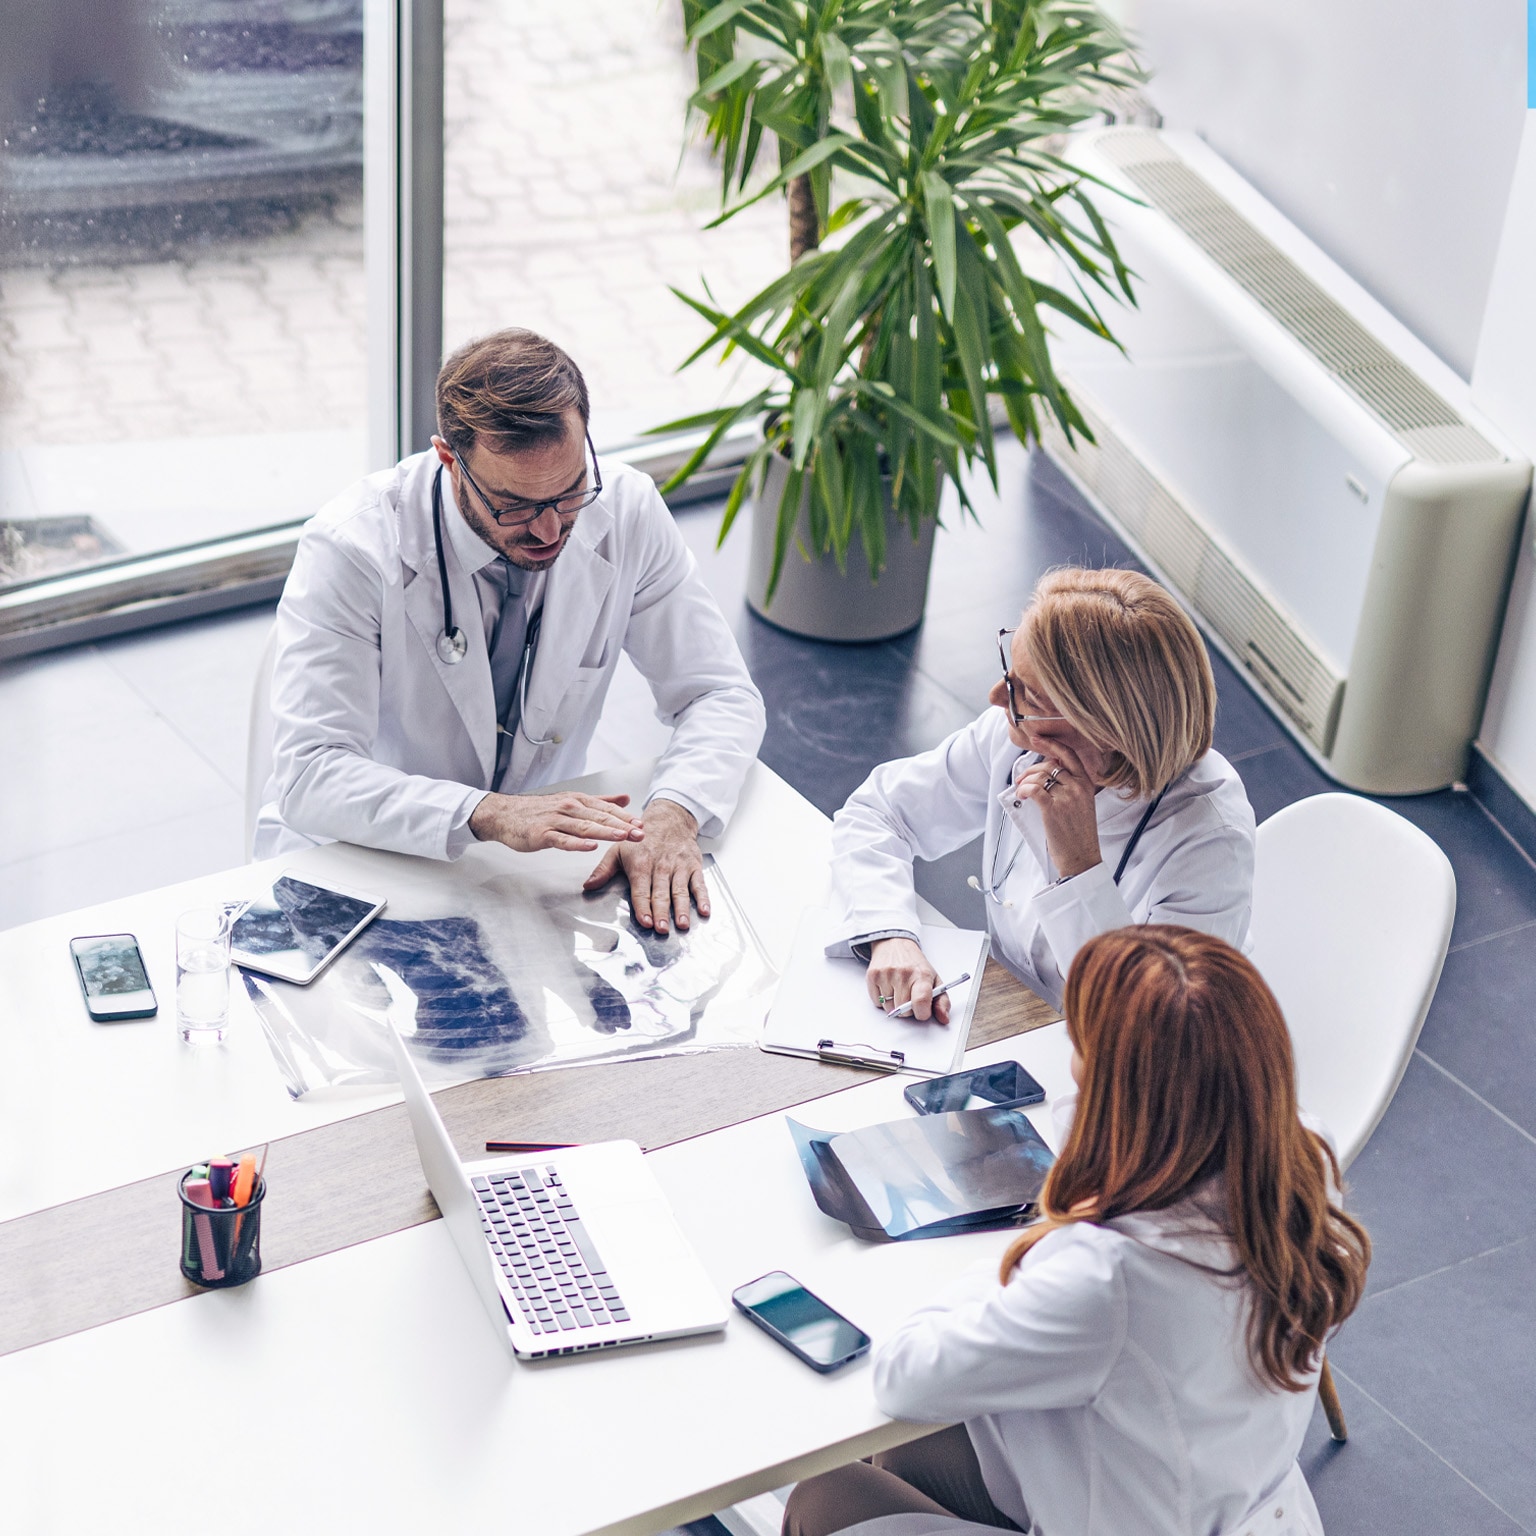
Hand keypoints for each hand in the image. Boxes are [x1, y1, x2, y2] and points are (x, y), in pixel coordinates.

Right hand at [470, 790, 642, 852]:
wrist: (504, 814)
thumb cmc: (538, 811)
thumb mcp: (572, 801)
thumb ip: (600, 801)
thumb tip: (625, 799)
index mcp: (577, 801)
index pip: (606, 809)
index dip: (625, 817)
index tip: (642, 825)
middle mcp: (568, 808)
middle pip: (599, 817)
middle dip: (622, 825)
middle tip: (640, 833)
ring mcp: (555, 821)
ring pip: (584, 827)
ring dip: (605, 831)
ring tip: (622, 837)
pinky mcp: (542, 834)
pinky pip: (562, 839)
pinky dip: (577, 843)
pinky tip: (590, 846)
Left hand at [583, 797, 708, 934]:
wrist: (669, 819)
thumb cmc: (643, 839)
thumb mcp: (618, 849)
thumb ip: (603, 870)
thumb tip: (588, 885)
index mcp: (641, 865)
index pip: (641, 890)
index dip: (643, 907)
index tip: (645, 921)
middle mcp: (661, 867)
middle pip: (661, 893)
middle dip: (662, 912)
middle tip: (662, 929)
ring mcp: (679, 867)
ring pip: (680, 890)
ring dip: (682, 908)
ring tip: (683, 924)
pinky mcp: (694, 866)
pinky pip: (700, 883)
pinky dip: (704, 897)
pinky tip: (704, 910)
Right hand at [866, 937, 950, 1024]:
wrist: (895, 944)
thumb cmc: (915, 965)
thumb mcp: (934, 980)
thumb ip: (942, 1001)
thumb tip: (944, 1018)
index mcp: (922, 975)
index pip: (921, 1002)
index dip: (922, 1013)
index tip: (923, 1011)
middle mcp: (903, 973)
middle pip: (904, 1011)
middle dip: (908, 1009)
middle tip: (910, 995)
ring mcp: (886, 974)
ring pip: (889, 1009)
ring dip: (894, 1005)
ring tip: (898, 990)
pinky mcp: (873, 976)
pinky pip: (877, 1003)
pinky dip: (882, 1000)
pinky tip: (888, 987)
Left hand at [1014, 738, 1101, 877]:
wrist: (1082, 857)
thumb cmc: (1079, 833)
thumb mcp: (1082, 804)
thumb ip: (1071, 787)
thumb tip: (1047, 773)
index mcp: (1087, 784)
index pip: (1069, 755)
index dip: (1051, 744)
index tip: (1037, 739)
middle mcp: (1078, 787)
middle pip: (1050, 765)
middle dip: (1031, 769)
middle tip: (1021, 778)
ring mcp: (1067, 798)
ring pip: (1040, 776)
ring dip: (1025, 781)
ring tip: (1020, 789)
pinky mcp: (1053, 809)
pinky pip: (1034, 790)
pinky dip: (1024, 790)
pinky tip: (1021, 795)